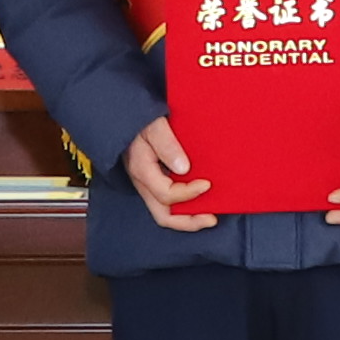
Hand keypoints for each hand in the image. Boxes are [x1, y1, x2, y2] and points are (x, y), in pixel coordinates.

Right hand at [123, 114, 218, 233]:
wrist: (128, 118)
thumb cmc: (142, 120)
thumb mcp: (155, 126)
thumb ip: (168, 145)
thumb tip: (184, 169)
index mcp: (142, 171)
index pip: (166, 194)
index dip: (189, 193)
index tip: (207, 184)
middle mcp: (144, 183)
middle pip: (164, 216)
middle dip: (189, 222)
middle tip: (212, 219)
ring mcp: (148, 185)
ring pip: (166, 213)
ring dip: (188, 218)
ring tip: (209, 216)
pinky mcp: (154, 183)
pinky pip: (168, 203)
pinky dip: (185, 207)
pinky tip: (200, 202)